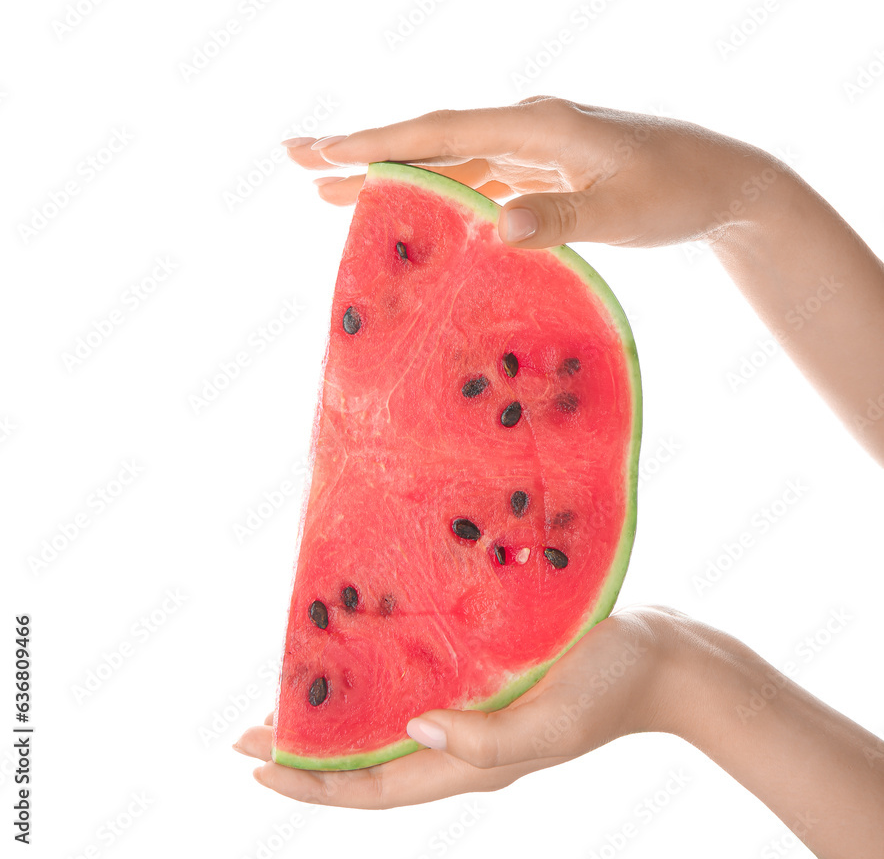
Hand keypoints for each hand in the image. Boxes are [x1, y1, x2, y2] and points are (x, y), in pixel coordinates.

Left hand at [232, 606, 681, 808]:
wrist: (659, 654)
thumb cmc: (612, 684)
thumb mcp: (556, 720)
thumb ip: (489, 740)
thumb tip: (413, 731)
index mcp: (475, 764)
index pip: (378, 787)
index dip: (317, 783)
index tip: (258, 765)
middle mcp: (464, 742)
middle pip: (371, 762)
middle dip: (309, 755)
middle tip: (248, 733)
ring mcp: (474, 711)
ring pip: (388, 728)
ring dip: (338, 721)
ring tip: (290, 703)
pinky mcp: (485, 678)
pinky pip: (417, 688)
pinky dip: (378, 686)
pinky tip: (362, 663)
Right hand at [285, 98, 883, 464]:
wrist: (724, 181)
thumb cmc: (679, 192)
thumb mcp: (623, 210)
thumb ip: (559, 216)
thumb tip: (493, 225)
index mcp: (538, 125)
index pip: (441, 132)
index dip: (376, 142)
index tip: (318, 151)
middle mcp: (528, 126)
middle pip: (431, 137)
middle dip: (364, 149)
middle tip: (296, 159)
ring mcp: (535, 146)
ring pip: (450, 159)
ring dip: (396, 173)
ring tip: (334, 190)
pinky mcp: (545, 169)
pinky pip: (478, 178)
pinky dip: (441, 192)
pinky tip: (419, 209)